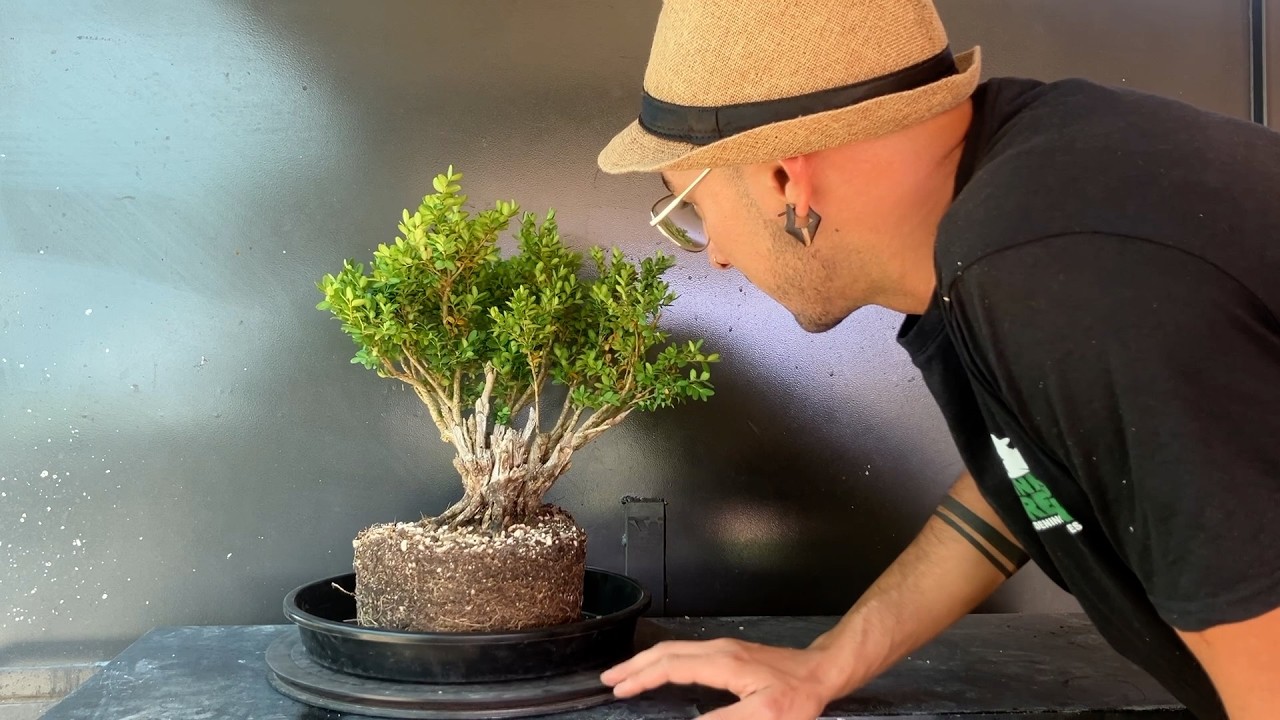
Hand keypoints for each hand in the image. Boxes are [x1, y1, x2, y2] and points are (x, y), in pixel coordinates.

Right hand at [599, 637, 844, 719]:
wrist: (822, 671)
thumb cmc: (798, 695)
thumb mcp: (764, 715)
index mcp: (722, 662)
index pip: (671, 667)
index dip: (642, 678)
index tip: (619, 690)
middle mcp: (718, 649)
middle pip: (666, 652)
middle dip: (635, 665)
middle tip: (609, 680)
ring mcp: (724, 648)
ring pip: (675, 650)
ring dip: (647, 661)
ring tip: (626, 674)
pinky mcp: (730, 653)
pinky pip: (686, 652)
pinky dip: (664, 661)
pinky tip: (660, 670)